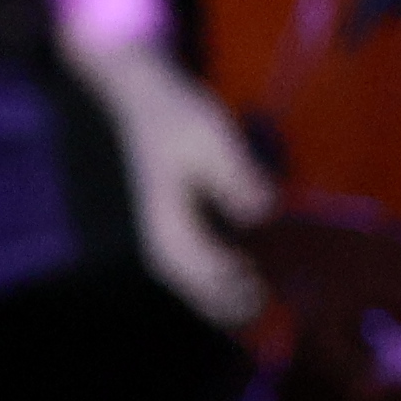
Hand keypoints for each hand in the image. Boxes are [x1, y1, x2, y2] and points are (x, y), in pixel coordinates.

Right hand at [69, 30, 272, 327]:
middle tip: (264, 304)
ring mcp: (159, 227)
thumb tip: (260, 214)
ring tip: (254, 297)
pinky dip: (211, 271)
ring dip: (217, 290)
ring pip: (187, 275)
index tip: (264, 289)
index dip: (232, 285)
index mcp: (164, 220)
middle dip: (224, 298)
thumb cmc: (173, 117)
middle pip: (190, 283)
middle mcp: (157, 232)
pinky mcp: (168, 219)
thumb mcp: (212, 140)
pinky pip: (189, 258)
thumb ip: (236, 177)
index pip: (200, 269)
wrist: (136, 96)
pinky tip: (237, 266)